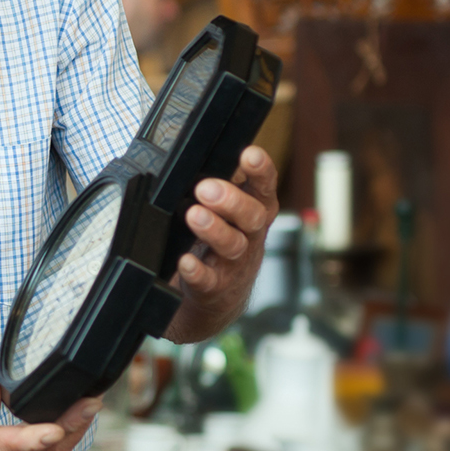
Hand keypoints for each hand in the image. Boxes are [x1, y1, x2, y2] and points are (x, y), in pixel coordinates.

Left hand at [164, 146, 279, 342]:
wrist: (218, 299)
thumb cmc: (221, 244)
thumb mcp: (229, 214)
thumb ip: (223, 186)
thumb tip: (200, 151)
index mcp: (254, 212)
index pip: (263, 188)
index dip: (261, 171)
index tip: (249, 154)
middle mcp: (250, 237)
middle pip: (253, 217)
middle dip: (232, 201)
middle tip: (207, 188)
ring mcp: (235, 265)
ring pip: (233, 246)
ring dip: (214, 230)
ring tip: (194, 215)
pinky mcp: (215, 289)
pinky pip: (208, 281)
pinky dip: (197, 270)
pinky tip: (185, 261)